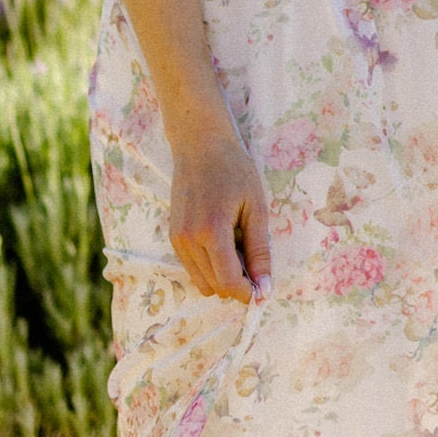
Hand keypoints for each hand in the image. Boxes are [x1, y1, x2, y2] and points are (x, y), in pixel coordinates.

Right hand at [169, 132, 273, 303]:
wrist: (200, 144)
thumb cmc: (234, 169)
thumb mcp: (255, 208)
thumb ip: (260, 251)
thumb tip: (265, 289)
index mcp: (211, 231)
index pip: (228, 283)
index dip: (249, 292)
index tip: (263, 286)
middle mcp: (188, 240)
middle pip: (215, 287)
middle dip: (238, 284)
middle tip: (254, 260)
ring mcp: (177, 239)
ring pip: (202, 282)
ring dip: (223, 277)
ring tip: (238, 248)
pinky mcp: (173, 236)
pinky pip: (192, 268)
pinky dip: (210, 267)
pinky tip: (223, 243)